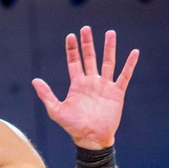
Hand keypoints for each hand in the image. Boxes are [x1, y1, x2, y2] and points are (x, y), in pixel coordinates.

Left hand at [32, 27, 137, 149]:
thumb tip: (35, 80)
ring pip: (108, 62)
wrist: (91, 138)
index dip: (72, 49)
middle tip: (86, 28)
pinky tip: (134, 52)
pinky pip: (124, 76)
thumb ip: (46, 95)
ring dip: (109, 48)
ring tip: (110, 33)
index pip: (74, 62)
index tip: (71, 35)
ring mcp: (104, 86)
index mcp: (77, 84)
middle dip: (88, 43)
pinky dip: (129, 64)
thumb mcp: (56, 110)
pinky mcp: (116, 93)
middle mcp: (91, 82)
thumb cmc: (73, 126)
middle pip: (90, 58)